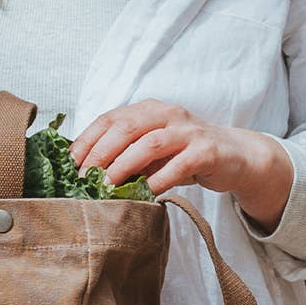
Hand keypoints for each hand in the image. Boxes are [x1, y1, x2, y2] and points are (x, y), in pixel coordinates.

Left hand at [69, 100, 293, 227]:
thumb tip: (85, 173)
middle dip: (100, 154)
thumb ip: (124, 154)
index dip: (86, 141)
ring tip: (106, 187)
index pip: (108, 119)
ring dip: (123, 166)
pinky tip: (144, 194)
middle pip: (125, 128)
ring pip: (149, 144)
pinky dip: (158, 180)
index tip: (69, 164)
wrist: (236, 156)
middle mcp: (167, 113)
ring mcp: (188, 130)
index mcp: (148, 109)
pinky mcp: (207, 150)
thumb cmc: (184, 154)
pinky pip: (178, 165)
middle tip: (84, 178)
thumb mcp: (151, 150)